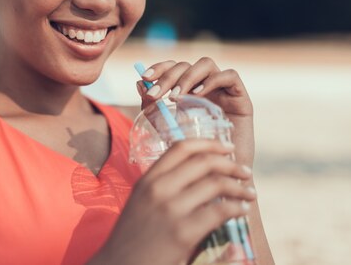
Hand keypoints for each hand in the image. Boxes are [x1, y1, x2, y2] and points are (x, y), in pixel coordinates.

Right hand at [93, 139, 255, 264]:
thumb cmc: (133, 240)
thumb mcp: (140, 204)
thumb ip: (162, 188)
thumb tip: (198, 177)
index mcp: (147, 180)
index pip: (181, 148)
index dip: (209, 143)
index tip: (227, 146)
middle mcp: (157, 189)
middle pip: (203, 162)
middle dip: (231, 163)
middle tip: (245, 172)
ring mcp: (170, 210)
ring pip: (215, 184)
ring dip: (239, 186)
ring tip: (250, 192)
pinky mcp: (183, 233)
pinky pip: (219, 211)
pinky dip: (237, 208)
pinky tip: (242, 211)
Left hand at [136, 58, 254, 166]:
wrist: (222, 179)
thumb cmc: (194, 156)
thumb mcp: (168, 129)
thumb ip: (153, 108)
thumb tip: (139, 84)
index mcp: (188, 91)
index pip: (173, 67)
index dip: (159, 68)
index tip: (144, 77)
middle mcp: (205, 87)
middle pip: (186, 65)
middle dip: (168, 76)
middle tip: (156, 94)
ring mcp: (224, 91)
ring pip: (206, 64)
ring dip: (186, 77)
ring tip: (175, 97)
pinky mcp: (242, 99)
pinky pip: (230, 76)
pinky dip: (212, 80)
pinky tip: (197, 94)